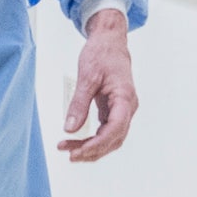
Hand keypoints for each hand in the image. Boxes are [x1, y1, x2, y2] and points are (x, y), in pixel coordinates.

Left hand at [58, 8, 139, 161]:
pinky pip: (106, 130)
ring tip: (69, 150)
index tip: (79, 151)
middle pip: (113, 139)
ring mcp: (122, 110)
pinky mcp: (114, 109)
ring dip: (92, 147)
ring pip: (110, 138)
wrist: (110, 41)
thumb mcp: (87, 77)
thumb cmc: (102, 54)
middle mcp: (127, 107)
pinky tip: (77, 141)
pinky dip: (93, 139)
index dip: (97, 144)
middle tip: (69, 154)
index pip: (115, 129)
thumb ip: (79, 104)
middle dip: (92, 150)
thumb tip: (70, 128)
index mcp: (125, 98)